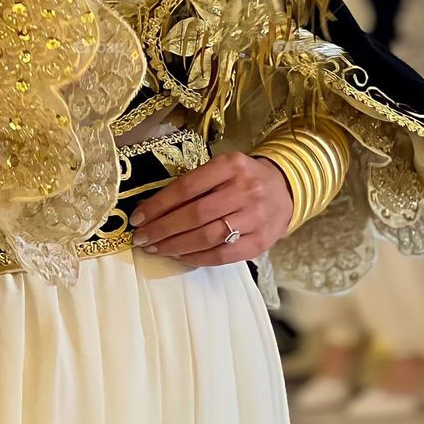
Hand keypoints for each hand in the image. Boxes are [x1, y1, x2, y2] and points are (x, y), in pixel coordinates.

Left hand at [128, 150, 293, 265]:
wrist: (285, 189)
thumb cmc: (244, 177)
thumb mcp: (222, 167)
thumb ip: (195, 183)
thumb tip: (154, 207)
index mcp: (231, 165)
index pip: (187, 187)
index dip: (159, 205)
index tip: (138, 217)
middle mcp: (244, 190)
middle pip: (195, 214)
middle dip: (163, 229)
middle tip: (141, 238)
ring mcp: (254, 218)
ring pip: (207, 237)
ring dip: (176, 246)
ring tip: (156, 248)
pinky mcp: (260, 243)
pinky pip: (222, 255)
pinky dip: (197, 258)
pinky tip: (179, 256)